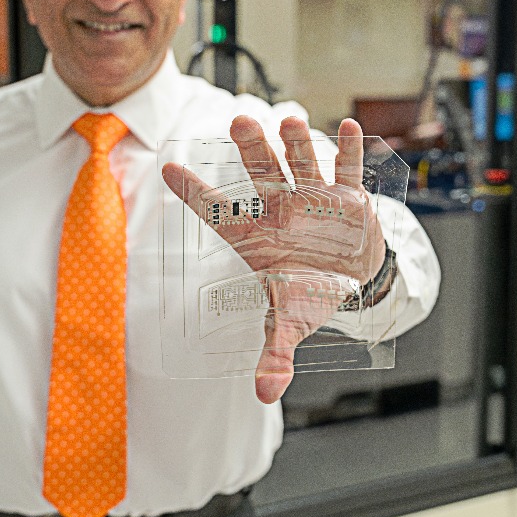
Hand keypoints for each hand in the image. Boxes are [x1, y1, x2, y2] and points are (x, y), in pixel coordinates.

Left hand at [161, 115, 386, 403]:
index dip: (193, 193)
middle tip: (238, 121)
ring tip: (290, 120)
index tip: (165, 169)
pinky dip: (347, 149)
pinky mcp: (347, 195)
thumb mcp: (292, 322)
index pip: (219, 212)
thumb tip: (265, 395)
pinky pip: (346, 168)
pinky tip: (347, 126)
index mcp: (258, 235)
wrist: (352, 276)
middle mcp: (281, 209)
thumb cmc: (310, 291)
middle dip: (251, 149)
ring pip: (300, 164)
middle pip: (261, 175)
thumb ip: (275, 354)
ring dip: (296, 143)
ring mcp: (313, 197)